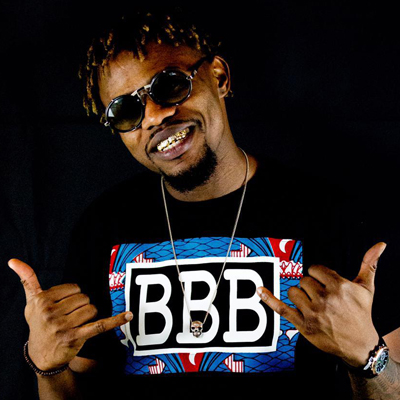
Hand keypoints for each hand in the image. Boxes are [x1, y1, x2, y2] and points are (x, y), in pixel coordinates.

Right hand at [9, 259, 132, 371]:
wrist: (41, 355)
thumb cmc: (38, 323)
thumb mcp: (31, 302)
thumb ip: (27, 279)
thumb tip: (13, 260)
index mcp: (42, 300)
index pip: (75, 288)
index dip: (74, 296)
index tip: (64, 306)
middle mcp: (51, 313)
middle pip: (84, 298)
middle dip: (82, 306)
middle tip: (70, 317)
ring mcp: (63, 327)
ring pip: (92, 309)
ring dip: (90, 315)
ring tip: (77, 324)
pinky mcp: (76, 338)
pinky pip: (100, 325)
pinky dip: (116, 320)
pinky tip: (128, 315)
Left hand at [257, 242, 385, 366]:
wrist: (359, 345)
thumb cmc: (361, 314)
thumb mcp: (366, 289)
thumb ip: (369, 264)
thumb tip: (379, 244)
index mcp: (339, 286)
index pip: (315, 269)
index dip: (319, 275)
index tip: (325, 284)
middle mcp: (325, 298)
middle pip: (304, 280)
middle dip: (311, 287)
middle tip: (322, 299)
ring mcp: (312, 312)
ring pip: (293, 291)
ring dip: (299, 296)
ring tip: (312, 305)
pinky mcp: (302, 325)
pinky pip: (281, 308)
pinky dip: (268, 299)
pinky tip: (259, 290)